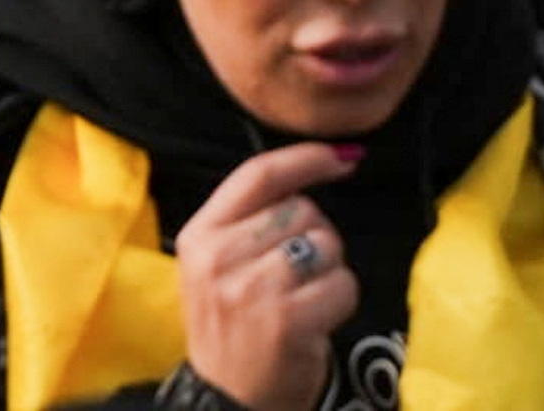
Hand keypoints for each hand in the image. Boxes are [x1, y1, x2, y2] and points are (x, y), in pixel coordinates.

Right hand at [173, 139, 366, 410]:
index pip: (258, 174)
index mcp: (199, 237)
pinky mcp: (285, 320)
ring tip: (304, 300)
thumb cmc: (234, 331)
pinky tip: (317, 322)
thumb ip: (252, 219)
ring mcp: (250, 289)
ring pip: (325, 244)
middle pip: (302, 209)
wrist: (228, 404)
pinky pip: (342, 284)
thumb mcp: (218, 269)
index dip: (306, 158)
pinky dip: (341, 301)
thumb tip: (324, 163)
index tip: (344, 157)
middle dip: (316, 236)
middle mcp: (218, 258)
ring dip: (329, 270)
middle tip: (297, 278)